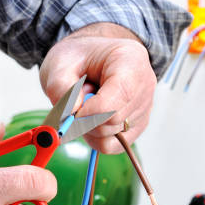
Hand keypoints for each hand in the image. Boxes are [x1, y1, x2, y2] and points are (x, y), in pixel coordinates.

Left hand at [40, 23, 156, 153]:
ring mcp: (144, 108)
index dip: (91, 110)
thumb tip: (71, 116)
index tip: (71, 110)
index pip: (121, 94)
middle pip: (115, 119)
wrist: (89, 60)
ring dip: (89, 126)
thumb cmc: (78, 58)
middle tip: (77, 99)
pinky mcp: (137, 126)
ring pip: (112, 134)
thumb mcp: (59, 63)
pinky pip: (113, 145)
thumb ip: (60, 87)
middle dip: (86, 117)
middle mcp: (145, 85)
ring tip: (88, 102)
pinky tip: (90, 118)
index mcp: (131, 60)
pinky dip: (95, 137)